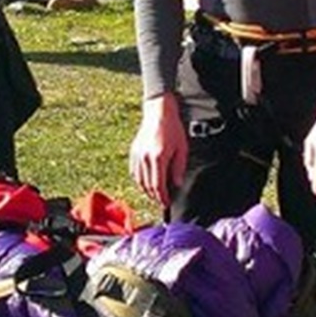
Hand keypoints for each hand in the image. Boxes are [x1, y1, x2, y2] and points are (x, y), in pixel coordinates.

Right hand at [129, 94, 187, 208]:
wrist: (159, 112)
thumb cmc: (173, 129)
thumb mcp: (182, 149)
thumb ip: (178, 168)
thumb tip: (176, 184)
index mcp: (158, 158)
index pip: (158, 185)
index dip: (162, 197)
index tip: (166, 203)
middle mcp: (145, 158)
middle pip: (147, 185)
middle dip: (154, 196)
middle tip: (161, 201)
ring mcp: (137, 155)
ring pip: (138, 180)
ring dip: (146, 190)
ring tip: (154, 194)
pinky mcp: (133, 151)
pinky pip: (134, 171)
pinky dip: (139, 180)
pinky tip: (145, 182)